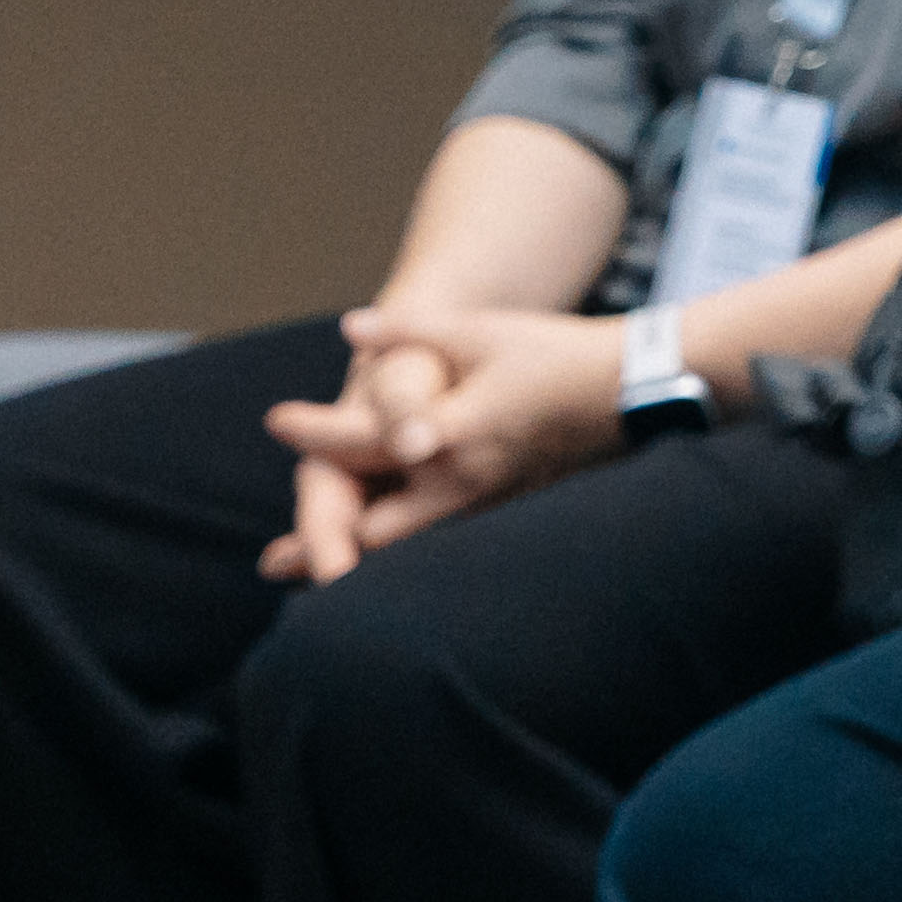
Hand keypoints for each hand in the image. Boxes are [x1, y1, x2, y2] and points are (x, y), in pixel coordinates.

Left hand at [261, 304, 620, 573]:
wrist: (627, 390)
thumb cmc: (551, 354)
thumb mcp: (478, 332)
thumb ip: (409, 331)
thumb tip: (350, 329)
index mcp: (449, 435)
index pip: (362, 443)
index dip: (313, 431)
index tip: (277, 420)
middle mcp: (461, 484)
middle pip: (374, 532)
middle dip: (327, 539)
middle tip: (274, 556)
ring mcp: (484, 505)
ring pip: (407, 550)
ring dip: (361, 552)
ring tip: (313, 572)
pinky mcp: (503, 512)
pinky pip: (437, 544)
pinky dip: (401, 548)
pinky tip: (382, 547)